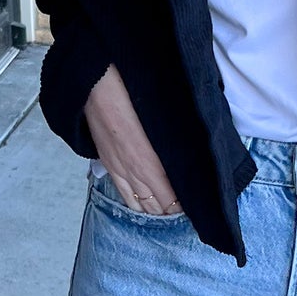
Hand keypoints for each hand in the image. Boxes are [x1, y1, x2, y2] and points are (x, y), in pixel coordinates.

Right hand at [84, 65, 183, 214]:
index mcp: (151, 163)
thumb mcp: (165, 117)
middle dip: (172, 211)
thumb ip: (181, 140)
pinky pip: (124, 194)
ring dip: (155, 210)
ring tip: (168, 211)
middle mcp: (135, 172)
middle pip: (158, 207)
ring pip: (140, 205)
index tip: (199, 206)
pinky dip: (137, 203)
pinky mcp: (108, 164)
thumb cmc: (131, 94)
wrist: (98, 83)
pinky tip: (144, 203)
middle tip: (187, 210)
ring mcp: (119, 170)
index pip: (172, 200)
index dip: (186, 207)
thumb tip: (197, 148)